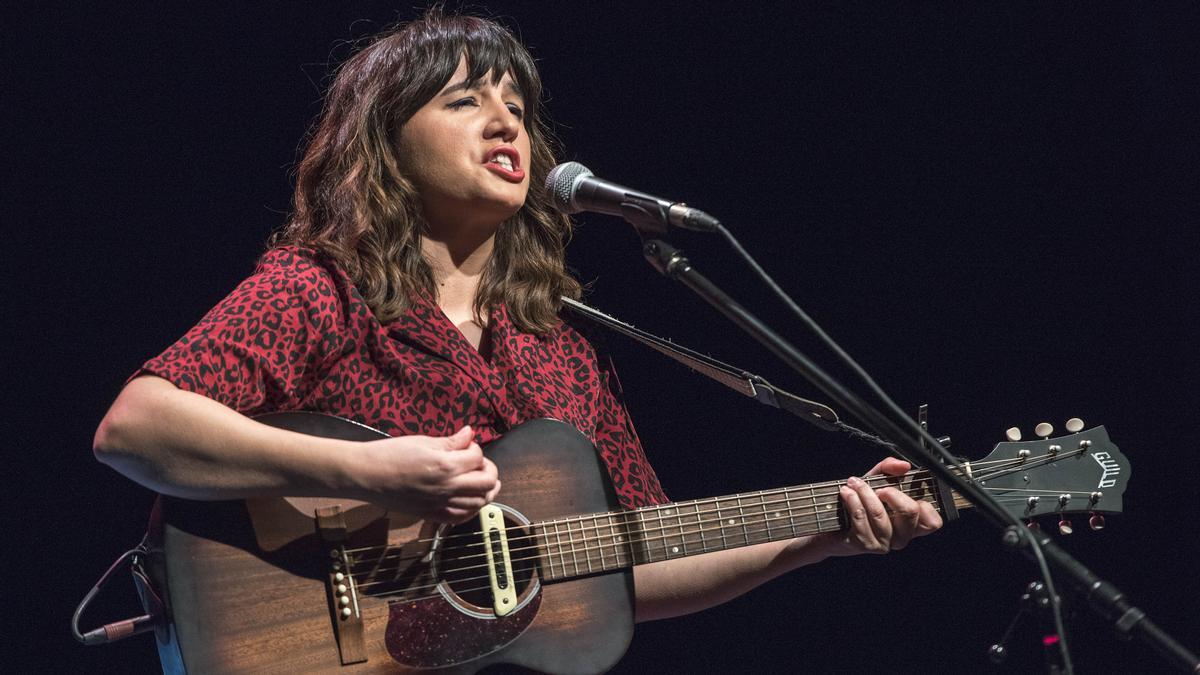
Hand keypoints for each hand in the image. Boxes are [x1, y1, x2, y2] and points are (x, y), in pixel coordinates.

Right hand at [350, 426, 500, 523]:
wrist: (365, 475)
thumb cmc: (389, 454)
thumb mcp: (422, 441)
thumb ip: (450, 441)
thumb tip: (470, 433)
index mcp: (445, 466)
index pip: (478, 457)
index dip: (476, 448)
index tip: (467, 445)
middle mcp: (446, 488)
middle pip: (487, 483)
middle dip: (489, 471)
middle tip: (480, 464)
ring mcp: (440, 504)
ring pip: (479, 503)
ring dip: (485, 491)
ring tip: (480, 480)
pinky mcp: (431, 515)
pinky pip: (460, 518)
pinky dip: (471, 509)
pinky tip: (469, 499)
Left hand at [818, 457, 941, 556]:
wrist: (830, 520)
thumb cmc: (860, 501)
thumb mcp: (876, 480)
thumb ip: (890, 469)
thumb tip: (903, 466)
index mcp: (910, 523)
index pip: (933, 522)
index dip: (925, 505)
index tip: (906, 490)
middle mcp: (900, 536)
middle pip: (910, 513)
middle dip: (893, 492)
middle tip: (878, 487)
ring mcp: (883, 542)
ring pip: (881, 515)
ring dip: (865, 493)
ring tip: (854, 484)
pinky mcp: (864, 544)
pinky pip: (861, 520)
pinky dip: (853, 501)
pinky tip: (846, 493)